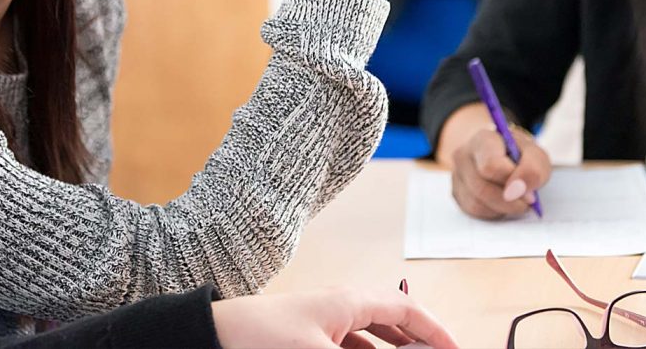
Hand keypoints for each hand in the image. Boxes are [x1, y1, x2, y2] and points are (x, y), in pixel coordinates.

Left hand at [211, 287, 458, 348]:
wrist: (210, 339)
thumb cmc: (261, 338)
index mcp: (348, 301)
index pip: (406, 309)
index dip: (435, 331)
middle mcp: (338, 309)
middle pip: (390, 324)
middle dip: (414, 345)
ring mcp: (320, 327)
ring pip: (368, 341)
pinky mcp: (303, 343)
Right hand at [450, 126, 550, 219]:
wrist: (505, 157)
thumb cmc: (520, 156)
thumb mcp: (536, 156)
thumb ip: (532, 169)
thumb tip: (517, 191)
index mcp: (483, 139)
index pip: (490, 165)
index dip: (512, 182)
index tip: (529, 193)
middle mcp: (463, 155)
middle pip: (482, 188)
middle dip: (509, 200)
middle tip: (526, 201)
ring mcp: (456, 175)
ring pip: (477, 203)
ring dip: (503, 208)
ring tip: (515, 200)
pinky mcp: (457, 193)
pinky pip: (474, 211)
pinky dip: (493, 212)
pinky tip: (502, 203)